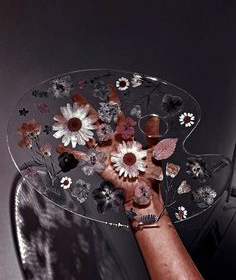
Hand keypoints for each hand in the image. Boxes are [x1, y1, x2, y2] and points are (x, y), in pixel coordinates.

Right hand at [56, 84, 164, 214]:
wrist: (142, 191)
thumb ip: (153, 136)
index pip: (117, 115)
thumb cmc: (149, 173)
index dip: (113, 102)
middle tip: (75, 96)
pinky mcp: (98, 164)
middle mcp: (111, 141)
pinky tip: (61, 147)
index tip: (108, 88)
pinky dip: (72, 153)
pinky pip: (82, 157)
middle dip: (87, 109)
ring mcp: (103, 152)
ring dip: (76, 127)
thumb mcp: (154, 153)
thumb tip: (155, 117)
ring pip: (87, 135)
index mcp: (125, 136)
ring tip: (64, 117)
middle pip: (97, 121)